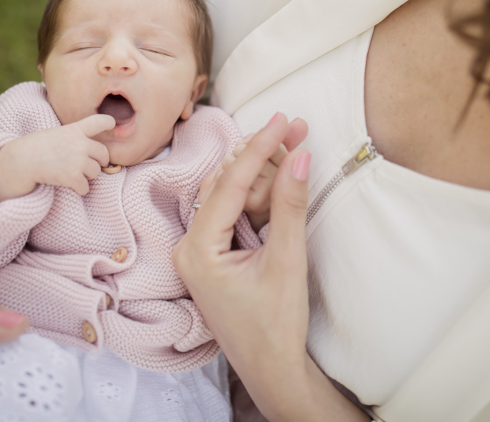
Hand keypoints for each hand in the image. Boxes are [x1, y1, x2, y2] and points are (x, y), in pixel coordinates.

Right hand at [0, 114, 114, 201]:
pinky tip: (70, 185)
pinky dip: (80, 189)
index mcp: (74, 130)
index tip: (112, 124)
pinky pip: (86, 187)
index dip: (108, 122)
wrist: (20, 161)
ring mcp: (77, 160)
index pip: (99, 121)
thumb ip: (73, 138)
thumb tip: (89, 151)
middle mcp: (80, 143)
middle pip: (104, 154)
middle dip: (98, 161)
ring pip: (96, 172)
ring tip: (72, 174)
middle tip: (87, 165)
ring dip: (87, 176)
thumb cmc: (35, 148)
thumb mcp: (55, 135)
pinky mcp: (73, 176)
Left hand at [173, 113, 366, 421]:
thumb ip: (289, 206)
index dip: (259, 148)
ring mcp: (201, 252)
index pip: (230, 184)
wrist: (272, 369)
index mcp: (197, 250)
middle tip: (295, 126)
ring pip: (232, 196)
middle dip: (262, 154)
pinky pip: (236, 214)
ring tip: (295, 144)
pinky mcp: (216, 256)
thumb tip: (298, 157)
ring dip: (263, 171)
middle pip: (227, 184)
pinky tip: (283, 177)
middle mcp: (191, 247)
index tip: (283, 120)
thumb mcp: (286, 261)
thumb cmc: (275, 326)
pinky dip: (260, 195)